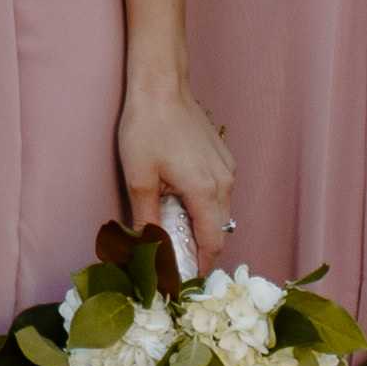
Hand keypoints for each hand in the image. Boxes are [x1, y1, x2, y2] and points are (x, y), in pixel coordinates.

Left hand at [117, 79, 236, 264]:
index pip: (212, 244)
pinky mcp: (223, 157)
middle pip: (219, 231)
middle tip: (175, 262)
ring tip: (175, 234)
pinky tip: (181, 203)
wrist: (161, 85)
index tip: (183, 281)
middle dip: (200, 250)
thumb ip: (147, 219)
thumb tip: (147, 250)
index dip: (199, 266)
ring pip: (221, 212)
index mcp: (206, 192)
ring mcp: (227, 168)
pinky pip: (220, 192)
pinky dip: (205, 206)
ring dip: (202, 226)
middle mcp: (224, 183)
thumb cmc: (146, 128)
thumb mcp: (139, 178)